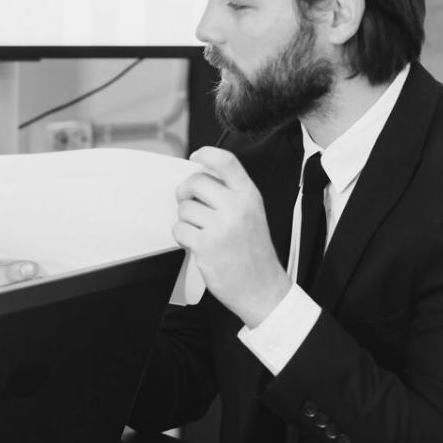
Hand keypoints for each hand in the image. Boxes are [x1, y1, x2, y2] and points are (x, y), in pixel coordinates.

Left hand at [172, 147, 291, 326]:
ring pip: (184, 208)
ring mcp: (221, 226)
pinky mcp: (205, 245)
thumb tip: (199, 180)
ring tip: (200, 232)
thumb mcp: (253, 215)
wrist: (262, 289)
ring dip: (185, 220)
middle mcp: (236, 207)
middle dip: (186, 192)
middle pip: (196, 182)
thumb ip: (231, 195)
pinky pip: (179, 229)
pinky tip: (195, 244)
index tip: (195, 157)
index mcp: (250, 196)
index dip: (206, 154)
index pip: (226, 162)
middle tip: (189, 204)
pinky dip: (181, 236)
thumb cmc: (254, 254)